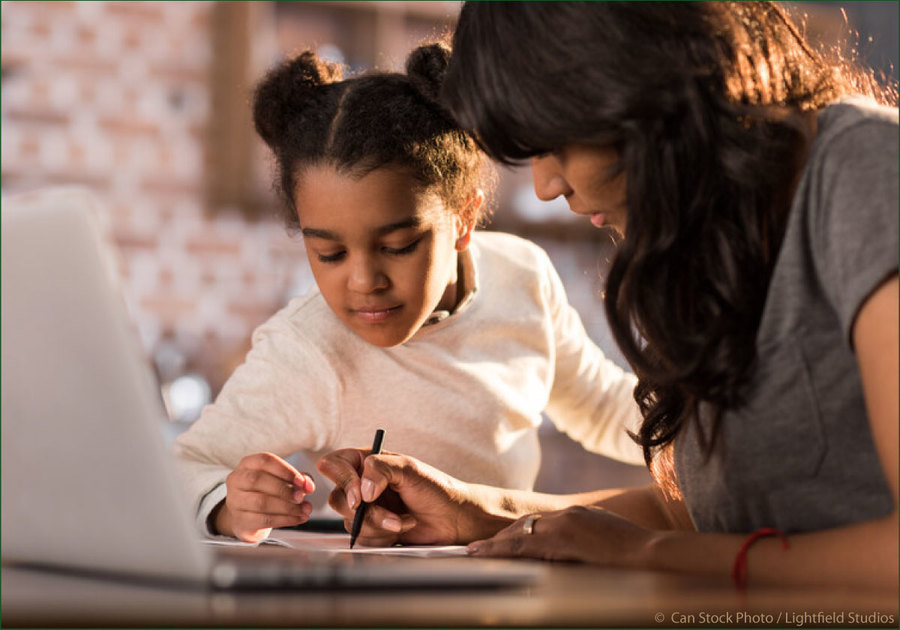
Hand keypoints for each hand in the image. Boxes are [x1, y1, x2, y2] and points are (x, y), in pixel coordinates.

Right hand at [214, 452, 314, 542]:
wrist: (249, 516)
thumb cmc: (268, 491)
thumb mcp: (283, 480)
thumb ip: (299, 479)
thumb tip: (309, 485)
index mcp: (248, 464)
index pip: (265, 460)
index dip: (285, 470)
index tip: (301, 481)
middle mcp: (237, 480)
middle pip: (257, 480)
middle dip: (283, 489)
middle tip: (301, 497)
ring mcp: (235, 501)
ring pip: (260, 502)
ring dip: (287, 507)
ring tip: (304, 510)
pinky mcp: (240, 520)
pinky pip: (263, 520)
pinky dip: (285, 520)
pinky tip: (298, 519)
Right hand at [317, 449, 508, 545]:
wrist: (453, 519)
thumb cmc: (435, 488)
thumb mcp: (409, 468)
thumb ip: (381, 468)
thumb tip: (362, 490)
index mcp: (367, 462)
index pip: (333, 465)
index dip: (342, 481)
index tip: (362, 496)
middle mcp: (362, 484)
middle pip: (337, 499)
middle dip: (367, 513)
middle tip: (392, 515)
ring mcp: (366, 508)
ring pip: (349, 523)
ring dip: (379, 526)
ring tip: (403, 520)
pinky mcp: (372, 529)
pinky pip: (361, 538)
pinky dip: (382, 537)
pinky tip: (401, 528)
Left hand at [466, 505, 652, 565]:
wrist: (648, 551)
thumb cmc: (634, 548)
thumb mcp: (605, 534)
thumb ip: (585, 535)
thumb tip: (573, 546)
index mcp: (575, 513)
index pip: (539, 521)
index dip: (517, 532)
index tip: (502, 539)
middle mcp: (565, 515)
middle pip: (524, 524)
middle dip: (502, 537)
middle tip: (479, 547)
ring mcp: (563, 525)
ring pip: (520, 533)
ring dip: (496, 544)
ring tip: (475, 551)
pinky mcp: (562, 539)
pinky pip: (526, 546)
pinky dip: (504, 550)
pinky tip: (488, 555)